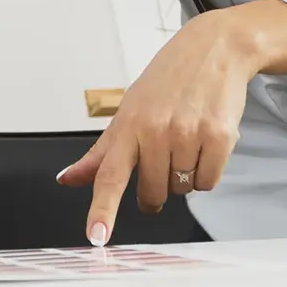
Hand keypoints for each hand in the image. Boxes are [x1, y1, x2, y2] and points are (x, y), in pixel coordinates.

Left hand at [56, 0, 286, 244]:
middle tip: (164, 156)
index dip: (102, 210)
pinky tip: (205, 142)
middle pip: (153, 194)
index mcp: (127, 127)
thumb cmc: (166, 82)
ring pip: (183, 189)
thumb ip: (100, 154)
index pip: (109, 176)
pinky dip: (208, 171)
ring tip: (187, 139)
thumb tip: (67, 180)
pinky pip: (209, 181)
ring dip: (185, 174)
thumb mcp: (128, 112)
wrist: (213, 50)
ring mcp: (188, 134)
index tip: (97, 237)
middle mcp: (156, 131)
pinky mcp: (219, 136)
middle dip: (158, 186)